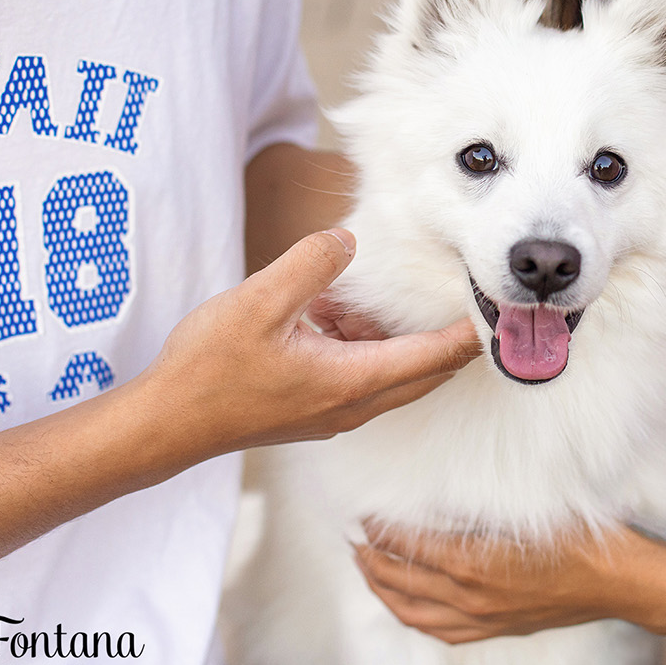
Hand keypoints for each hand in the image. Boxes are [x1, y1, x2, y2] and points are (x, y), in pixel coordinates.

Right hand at [145, 229, 481, 454]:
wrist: (163, 425)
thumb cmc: (208, 372)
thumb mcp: (259, 302)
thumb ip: (309, 265)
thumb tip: (346, 239)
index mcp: (353, 381)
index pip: (434, 357)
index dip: (470, 333)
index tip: (502, 311)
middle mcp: (352, 404)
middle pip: (423, 370)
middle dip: (448, 337)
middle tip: (471, 298)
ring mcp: (332, 410)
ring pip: (389, 371)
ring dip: (394, 336)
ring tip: (390, 294)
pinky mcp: (312, 408)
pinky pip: (357, 373)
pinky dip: (362, 344)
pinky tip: (333, 312)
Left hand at [353, 519, 663, 643]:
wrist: (619, 581)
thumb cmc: (579, 536)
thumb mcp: (524, 509)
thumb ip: (478, 507)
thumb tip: (437, 495)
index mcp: (473, 562)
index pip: (407, 546)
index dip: (380, 530)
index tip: (364, 514)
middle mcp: (470, 596)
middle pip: (400, 581)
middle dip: (370, 560)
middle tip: (354, 539)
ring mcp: (482, 618)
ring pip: (413, 611)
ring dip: (383, 590)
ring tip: (367, 569)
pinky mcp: (496, 627)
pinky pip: (440, 631)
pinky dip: (413, 616)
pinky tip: (407, 605)